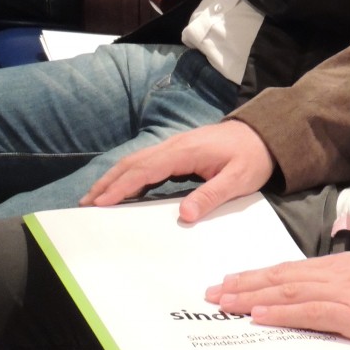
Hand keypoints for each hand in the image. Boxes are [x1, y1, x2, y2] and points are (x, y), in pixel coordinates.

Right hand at [80, 120, 274, 221]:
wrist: (264, 135)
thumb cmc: (252, 157)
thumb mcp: (238, 180)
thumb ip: (211, 196)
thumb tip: (184, 214)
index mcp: (186, 151)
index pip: (146, 169)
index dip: (122, 186)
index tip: (101, 201)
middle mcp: (175, 145)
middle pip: (133, 162)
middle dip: (108, 182)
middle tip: (85, 203)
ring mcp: (175, 146)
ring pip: (137, 161)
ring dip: (114, 178)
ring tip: (94, 197)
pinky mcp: (178, 152)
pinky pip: (147, 163)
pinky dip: (129, 175)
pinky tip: (121, 189)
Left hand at [207, 249, 349, 344]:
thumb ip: (337, 279)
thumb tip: (311, 286)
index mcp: (332, 267)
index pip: (286, 269)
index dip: (255, 276)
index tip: (229, 280)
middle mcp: (330, 275)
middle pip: (279, 278)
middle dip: (244, 285)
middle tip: (213, 292)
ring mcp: (339, 293)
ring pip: (287, 291)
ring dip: (253, 297)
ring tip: (226, 302)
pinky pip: (309, 312)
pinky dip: (282, 312)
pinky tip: (261, 315)